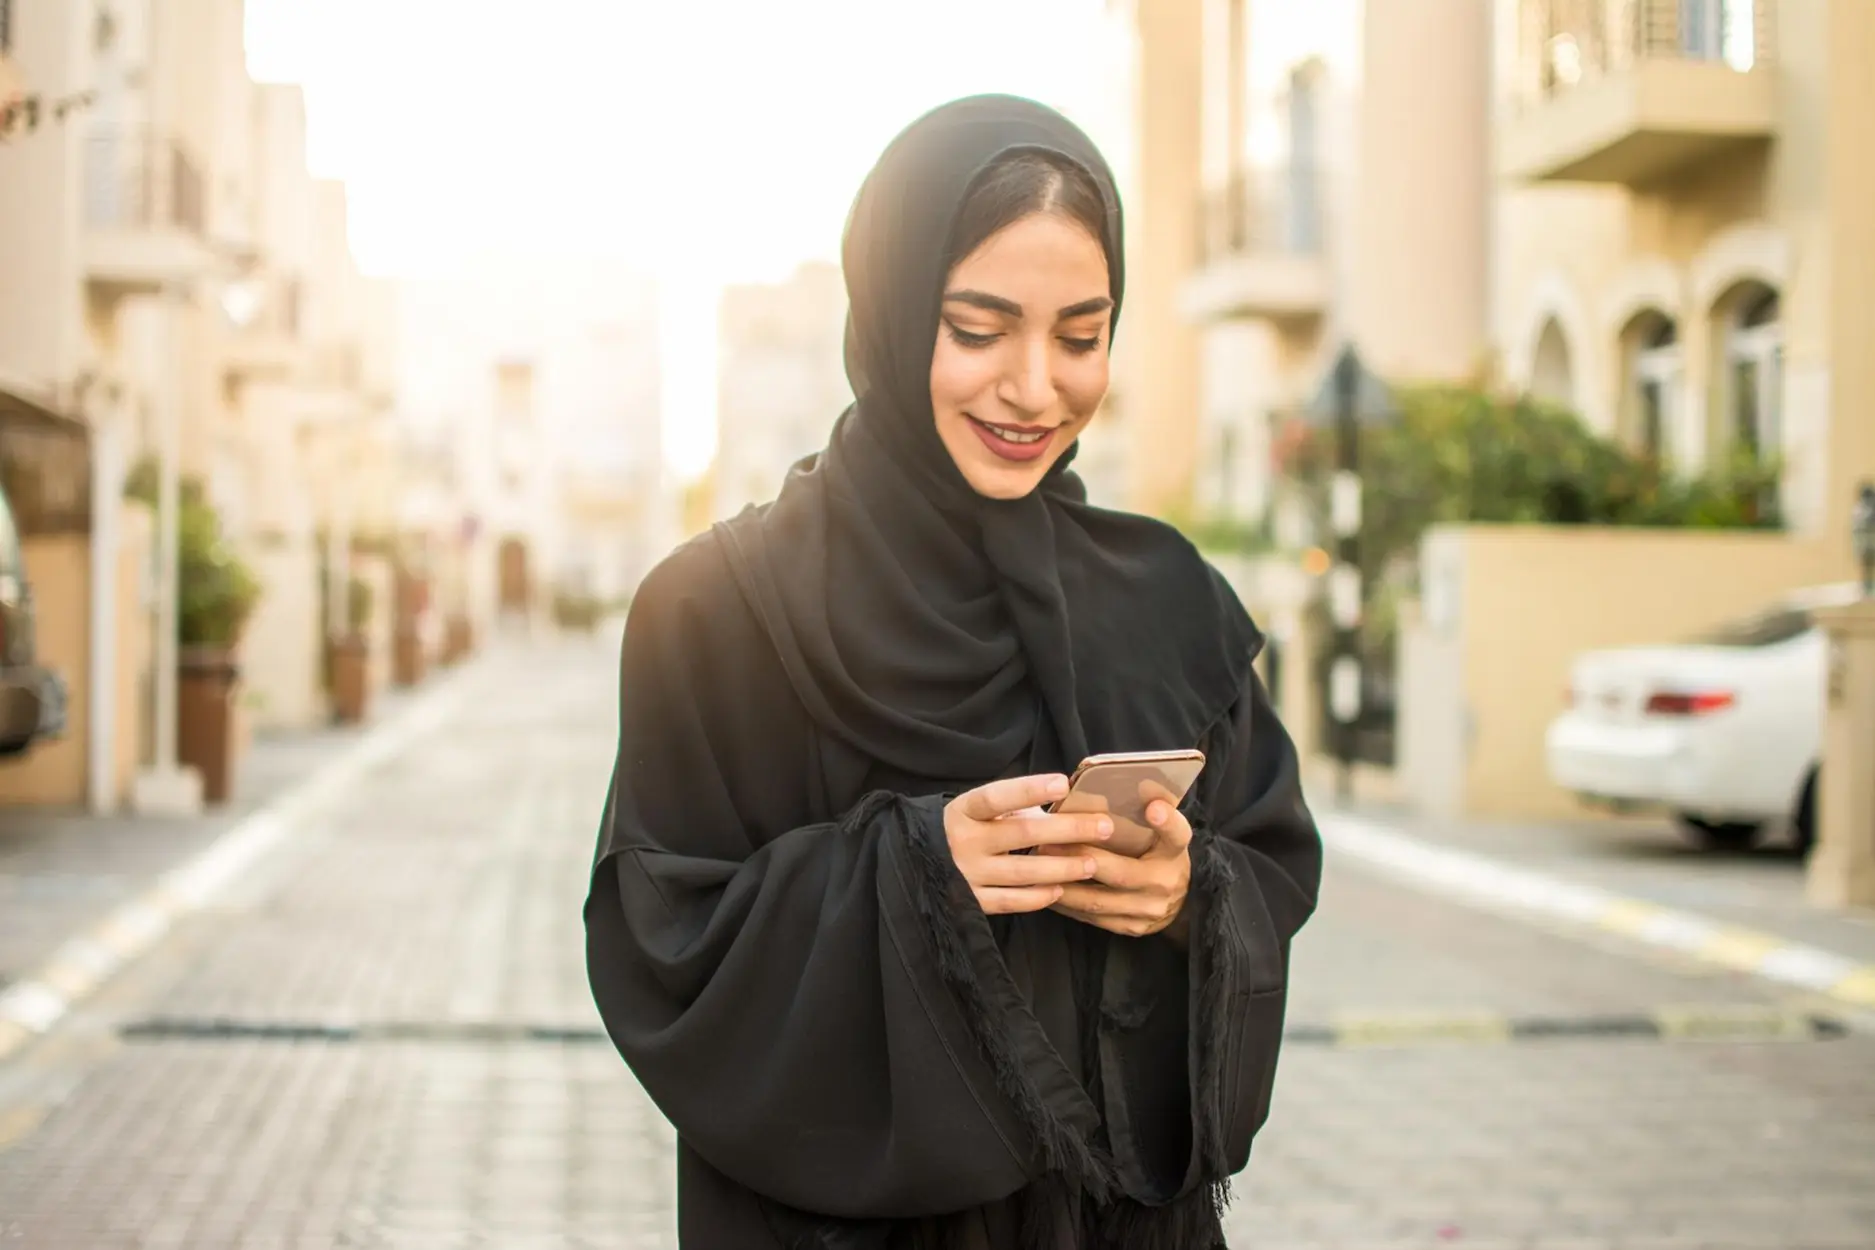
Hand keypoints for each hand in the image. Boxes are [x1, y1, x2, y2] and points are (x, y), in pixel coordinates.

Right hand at [944, 775, 1115, 914]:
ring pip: (1022, 871)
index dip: (1030, 790)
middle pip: (1022, 833)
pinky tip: (1061, 890)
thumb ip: (1022, 806)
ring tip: (1092, 863)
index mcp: (965, 810)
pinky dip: (1038, 896)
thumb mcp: (986, 810)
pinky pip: (1010, 901)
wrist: (923, 862)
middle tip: (1104, 827)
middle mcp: (963, 840)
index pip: (998, 796)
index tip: (1063, 783)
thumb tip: (1080, 804)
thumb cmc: (971, 828)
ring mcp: (966, 873)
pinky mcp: (970, 901)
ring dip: (1061, 867)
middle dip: (1068, 830)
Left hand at [1043, 792, 1192, 940]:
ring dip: (1066, 885)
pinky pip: (1093, 918)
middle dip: (1083, 859)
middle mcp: (1166, 882)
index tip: (1153, 805)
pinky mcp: (1131, 928)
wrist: (1179, 901)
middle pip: (1122, 873)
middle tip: (1049, 844)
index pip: (1177, 834)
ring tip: (1038, 867)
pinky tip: (1046, 888)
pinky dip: (1067, 903)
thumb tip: (1110, 785)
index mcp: (1175, 851)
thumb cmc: (1156, 853)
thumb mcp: (1158, 832)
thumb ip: (1142, 814)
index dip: (1166, 821)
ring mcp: (1148, 910)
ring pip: (1100, 901)